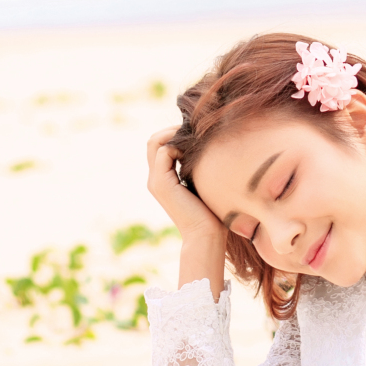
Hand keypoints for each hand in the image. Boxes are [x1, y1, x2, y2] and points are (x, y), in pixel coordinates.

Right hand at [146, 128, 226, 290]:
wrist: (206, 235)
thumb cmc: (211, 211)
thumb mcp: (203, 182)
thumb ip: (197, 166)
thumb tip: (206, 144)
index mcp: (163, 178)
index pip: (159, 144)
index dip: (174, 134)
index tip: (195, 134)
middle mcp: (155, 178)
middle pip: (154, 140)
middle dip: (173, 130)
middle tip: (195, 131)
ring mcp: (156, 181)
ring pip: (155, 142)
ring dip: (175, 135)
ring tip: (195, 140)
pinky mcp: (162, 183)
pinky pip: (164, 152)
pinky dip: (178, 145)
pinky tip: (196, 153)